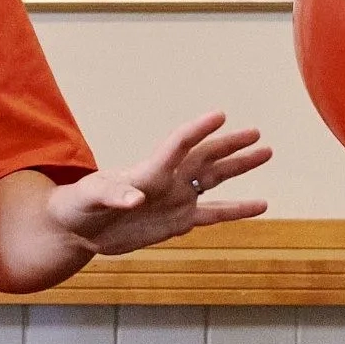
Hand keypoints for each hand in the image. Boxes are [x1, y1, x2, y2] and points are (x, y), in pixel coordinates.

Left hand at [44, 111, 270, 257]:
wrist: (78, 228)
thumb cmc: (79, 204)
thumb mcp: (91, 198)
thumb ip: (114, 195)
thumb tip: (137, 199)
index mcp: (148, 171)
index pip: (178, 145)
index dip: (198, 130)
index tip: (220, 115)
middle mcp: (168, 181)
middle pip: (206, 157)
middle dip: (231, 146)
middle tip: (257, 134)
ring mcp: (176, 200)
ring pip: (215, 180)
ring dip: (239, 167)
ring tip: (266, 153)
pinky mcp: (177, 222)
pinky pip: (213, 215)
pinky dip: (236, 211)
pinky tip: (260, 206)